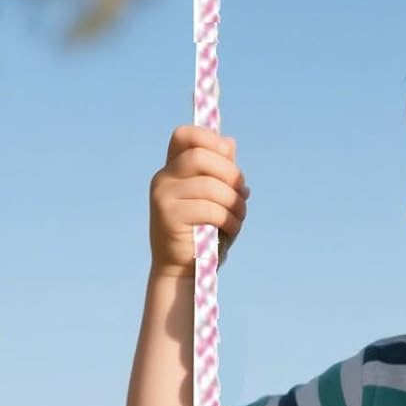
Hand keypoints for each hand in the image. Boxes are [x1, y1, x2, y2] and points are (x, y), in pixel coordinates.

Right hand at [148, 124, 250, 277]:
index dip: (208, 137)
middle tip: (241, 193)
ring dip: (234, 202)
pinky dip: (229, 220)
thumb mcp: (217, 199)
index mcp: (174, 169)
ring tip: (238, 217)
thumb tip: (230, 142)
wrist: (184, 270)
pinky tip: (231, 229)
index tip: (227, 155)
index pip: (184, 135)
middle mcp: (164, 178)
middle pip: (200, 157)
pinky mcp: (169, 216)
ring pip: (211, 186)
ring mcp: (163, 196)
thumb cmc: (204, 233)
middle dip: (230, 174)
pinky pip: (210, 209)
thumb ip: (221, 172)